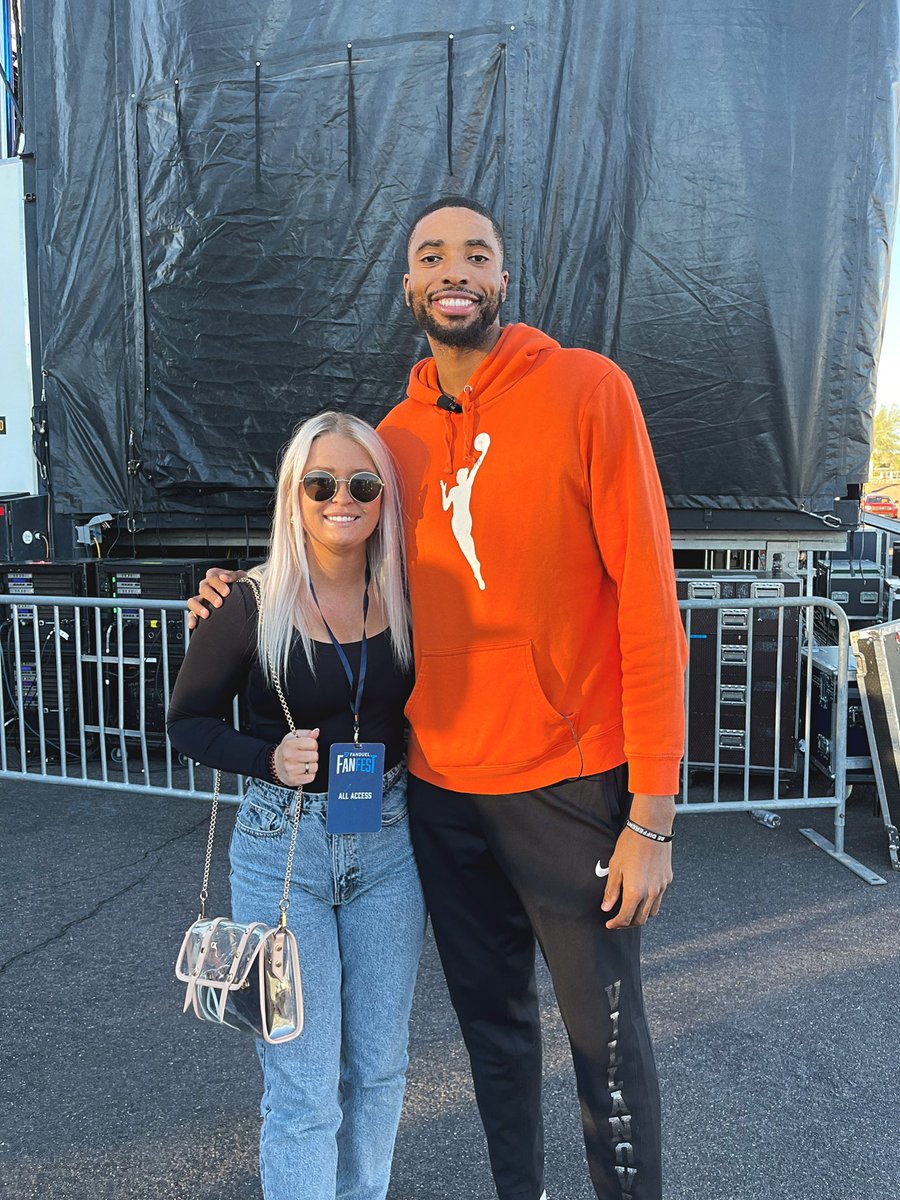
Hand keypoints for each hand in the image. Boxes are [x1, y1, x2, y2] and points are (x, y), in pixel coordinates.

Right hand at [186, 568, 245, 629]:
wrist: (246, 599)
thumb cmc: (242, 586)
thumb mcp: (241, 577)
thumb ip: (233, 576)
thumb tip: (224, 577)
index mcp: (215, 576)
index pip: (212, 577)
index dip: (218, 584)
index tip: (226, 592)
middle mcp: (206, 587)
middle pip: (203, 588)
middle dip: (211, 596)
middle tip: (219, 603)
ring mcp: (202, 599)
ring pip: (193, 601)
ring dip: (198, 607)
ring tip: (206, 614)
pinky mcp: (199, 611)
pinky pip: (191, 614)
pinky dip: (191, 619)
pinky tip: (193, 625)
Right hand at [274, 729, 319, 785]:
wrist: (274, 764)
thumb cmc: (286, 750)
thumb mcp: (294, 737)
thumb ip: (307, 734)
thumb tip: (316, 732)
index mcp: (289, 744)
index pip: (313, 744)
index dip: (313, 745)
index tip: (307, 747)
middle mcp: (289, 757)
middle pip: (315, 756)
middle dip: (313, 755)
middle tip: (306, 755)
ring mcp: (290, 769)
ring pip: (314, 767)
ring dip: (312, 766)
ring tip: (304, 763)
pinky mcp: (293, 780)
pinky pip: (311, 778)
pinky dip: (309, 775)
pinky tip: (303, 771)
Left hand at [601, 794, 674, 928]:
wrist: (652, 828)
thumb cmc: (630, 844)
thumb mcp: (615, 866)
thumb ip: (611, 890)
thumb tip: (606, 908)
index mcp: (635, 891)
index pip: (626, 918)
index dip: (616, 924)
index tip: (609, 924)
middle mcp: (651, 893)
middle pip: (640, 920)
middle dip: (628, 924)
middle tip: (618, 921)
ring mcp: (661, 887)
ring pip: (652, 912)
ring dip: (640, 916)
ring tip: (630, 911)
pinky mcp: (667, 880)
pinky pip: (659, 899)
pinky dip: (649, 903)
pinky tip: (641, 896)